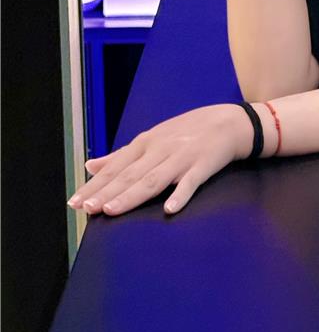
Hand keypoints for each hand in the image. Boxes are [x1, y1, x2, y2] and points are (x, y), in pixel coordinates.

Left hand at [66, 103, 249, 216]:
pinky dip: (180, 194)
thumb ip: (121, 155)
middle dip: (107, 192)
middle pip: (130, 175)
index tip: (76, 202)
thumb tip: (90, 165)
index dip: (95, 185)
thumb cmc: (188, 132)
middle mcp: (160, 149)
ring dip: (132, 195)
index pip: (115, 168)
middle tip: (87, 209)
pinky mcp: (204, 165)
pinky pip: (191, 182)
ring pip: (153, 179)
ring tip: (113, 210)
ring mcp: (182, 157)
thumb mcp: (153, 138)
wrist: (230, 122)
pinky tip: (170, 209)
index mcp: (146, 143)